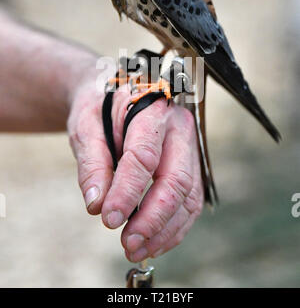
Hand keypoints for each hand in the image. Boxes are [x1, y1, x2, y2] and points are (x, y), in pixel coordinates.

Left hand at [67, 71, 203, 261]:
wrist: (118, 95)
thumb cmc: (100, 107)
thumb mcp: (85, 126)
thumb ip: (92, 163)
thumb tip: (97, 205)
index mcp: (151, 110)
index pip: (143, 156)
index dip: (127, 191)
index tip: (109, 219)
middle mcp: (179, 128)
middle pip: (176, 179)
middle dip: (152, 217)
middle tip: (128, 242)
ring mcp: (189, 147)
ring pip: (188, 195)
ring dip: (165, 229)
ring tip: (137, 249)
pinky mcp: (190, 165)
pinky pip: (190, 200)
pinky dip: (174, 226)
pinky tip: (154, 241)